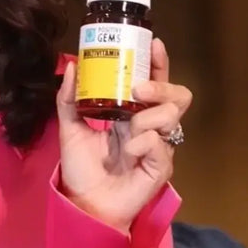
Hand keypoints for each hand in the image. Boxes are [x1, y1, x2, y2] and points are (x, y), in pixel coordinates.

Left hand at [56, 38, 192, 232]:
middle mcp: (151, 127)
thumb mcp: (71, 128)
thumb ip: (70, 99)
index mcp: (134, 113)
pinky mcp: (160, 168)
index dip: (158, 62)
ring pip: (172, 116)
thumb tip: (71, 67)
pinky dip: (144, 143)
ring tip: (128, 126)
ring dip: (149, 116)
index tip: (153, 42)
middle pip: (177, 95)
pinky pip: (161, 146)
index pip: (154, 81)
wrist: (84, 204)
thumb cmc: (83, 169)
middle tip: (137, 88)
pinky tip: (128, 152)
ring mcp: (159, 147)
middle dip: (161, 84)